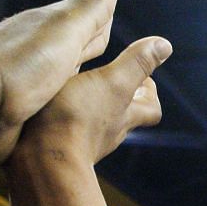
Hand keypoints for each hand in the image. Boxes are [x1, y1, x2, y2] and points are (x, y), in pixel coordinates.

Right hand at [11, 22, 169, 170]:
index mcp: (124, 117)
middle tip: (111, 78)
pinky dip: (63, 116)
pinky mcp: (55, 148)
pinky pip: (65, 130)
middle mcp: (107, 134)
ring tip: (74, 86)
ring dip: (91, 106)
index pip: (151, 110)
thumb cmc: (76, 117)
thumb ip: (135, 63)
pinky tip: (48, 106)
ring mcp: (82, 144)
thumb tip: (165, 45)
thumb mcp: (111, 82)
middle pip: (124, 118)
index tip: (145, 79)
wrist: (41, 160)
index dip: (151, 94)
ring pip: (94, 124)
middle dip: (121, 98)